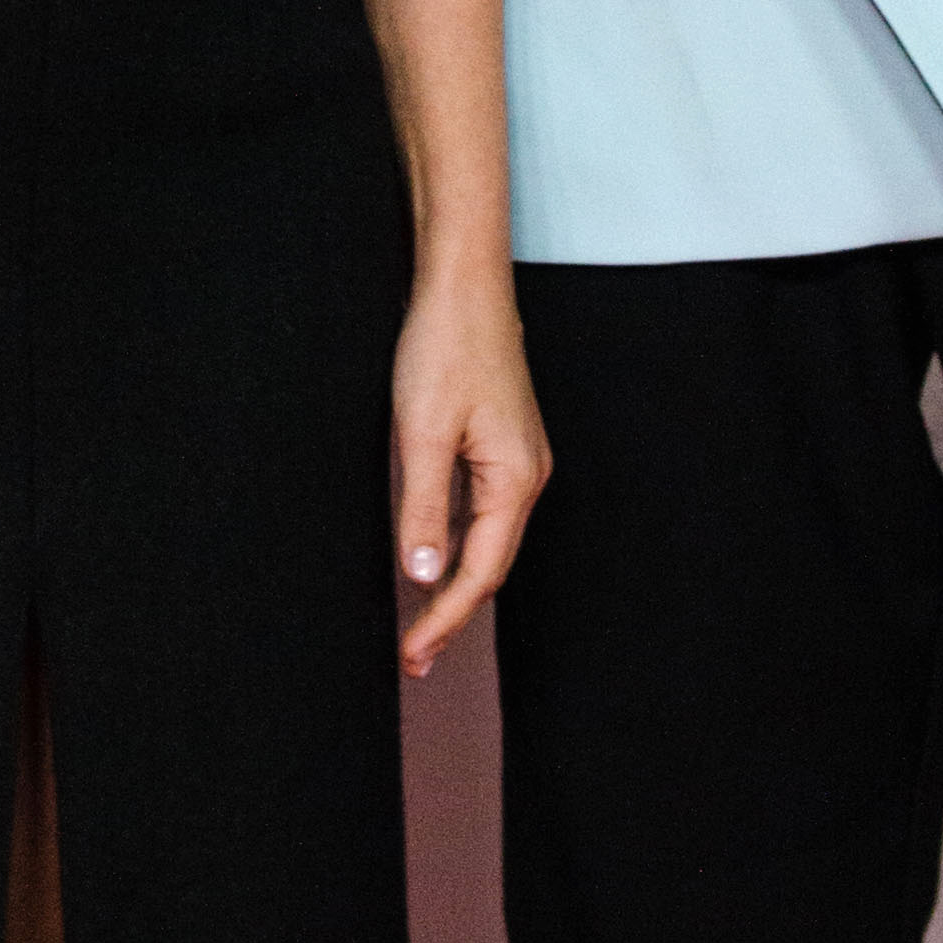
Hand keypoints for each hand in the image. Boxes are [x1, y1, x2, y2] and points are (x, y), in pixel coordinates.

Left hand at [391, 262, 548, 679]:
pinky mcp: (504, 443)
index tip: (414, 656)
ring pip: (489, 539)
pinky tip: (435, 557)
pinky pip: (484, 511)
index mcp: (514, 479)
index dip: (445, 618)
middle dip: (453, 612)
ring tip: (421, 623)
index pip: (481, 572)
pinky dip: (460, 544)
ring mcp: (519, 459)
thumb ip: (423, 508)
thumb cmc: (445, 346)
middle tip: (414, 658)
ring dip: (456, 581)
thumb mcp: (421, 432)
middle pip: (491, 563)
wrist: (465, 283)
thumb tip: (422, 575)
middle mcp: (528, 475)